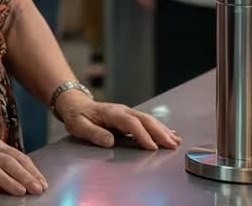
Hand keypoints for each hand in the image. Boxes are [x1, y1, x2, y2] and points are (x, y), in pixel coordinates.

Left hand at [54, 89, 180, 150]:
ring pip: (149, 120)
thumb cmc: (77, 116)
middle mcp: (123, 110)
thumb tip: (109, 141)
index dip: (142, 135)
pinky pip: (147, 122)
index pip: (131, 123)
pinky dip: (160, 128)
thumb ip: (94, 133)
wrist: (76, 104)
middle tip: (171, 145)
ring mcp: (127, 113)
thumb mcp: (79, 126)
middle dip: (159, 132)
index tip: (152, 147)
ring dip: (163, 130)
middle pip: (145, 120)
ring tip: (175, 142)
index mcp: (111, 113)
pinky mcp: (129, 117)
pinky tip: (170, 134)